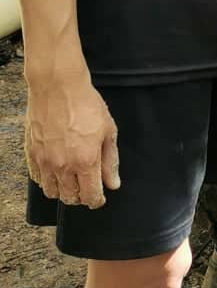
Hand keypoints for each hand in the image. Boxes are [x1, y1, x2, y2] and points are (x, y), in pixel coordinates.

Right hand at [25, 71, 119, 208]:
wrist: (58, 87)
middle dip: (80, 197)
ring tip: (71, 182)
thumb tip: (113, 184)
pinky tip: (55, 172)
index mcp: (86, 161)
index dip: (96, 201)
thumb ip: (110, 161)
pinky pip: (37, 178)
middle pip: (70, 198)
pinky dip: (47, 181)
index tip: (99, 199)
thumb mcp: (108, 131)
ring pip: (52, 191)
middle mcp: (63, 165)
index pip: (90, 195)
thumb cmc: (86, 105)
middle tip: (86, 189)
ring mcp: (45, 161)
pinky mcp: (31, 153)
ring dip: (63, 191)